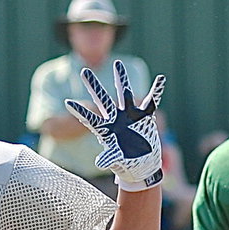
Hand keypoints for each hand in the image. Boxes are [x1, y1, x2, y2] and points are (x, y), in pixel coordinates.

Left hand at [64, 60, 166, 191]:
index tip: (67, 103)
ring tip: (117, 63)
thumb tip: (99, 162)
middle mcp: (116, 119)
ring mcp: (130, 116)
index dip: (80, 111)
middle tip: (83, 72)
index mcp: (106, 130)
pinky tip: (161, 79)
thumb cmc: (126, 165)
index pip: (90, 119)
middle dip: (94, 86)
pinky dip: (157, 91)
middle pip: (103, 100)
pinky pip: (151, 101)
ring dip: (122, 80)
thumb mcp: (117, 161)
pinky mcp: (144, 117)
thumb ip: (109, 158)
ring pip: (124, 94)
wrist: (142, 166)